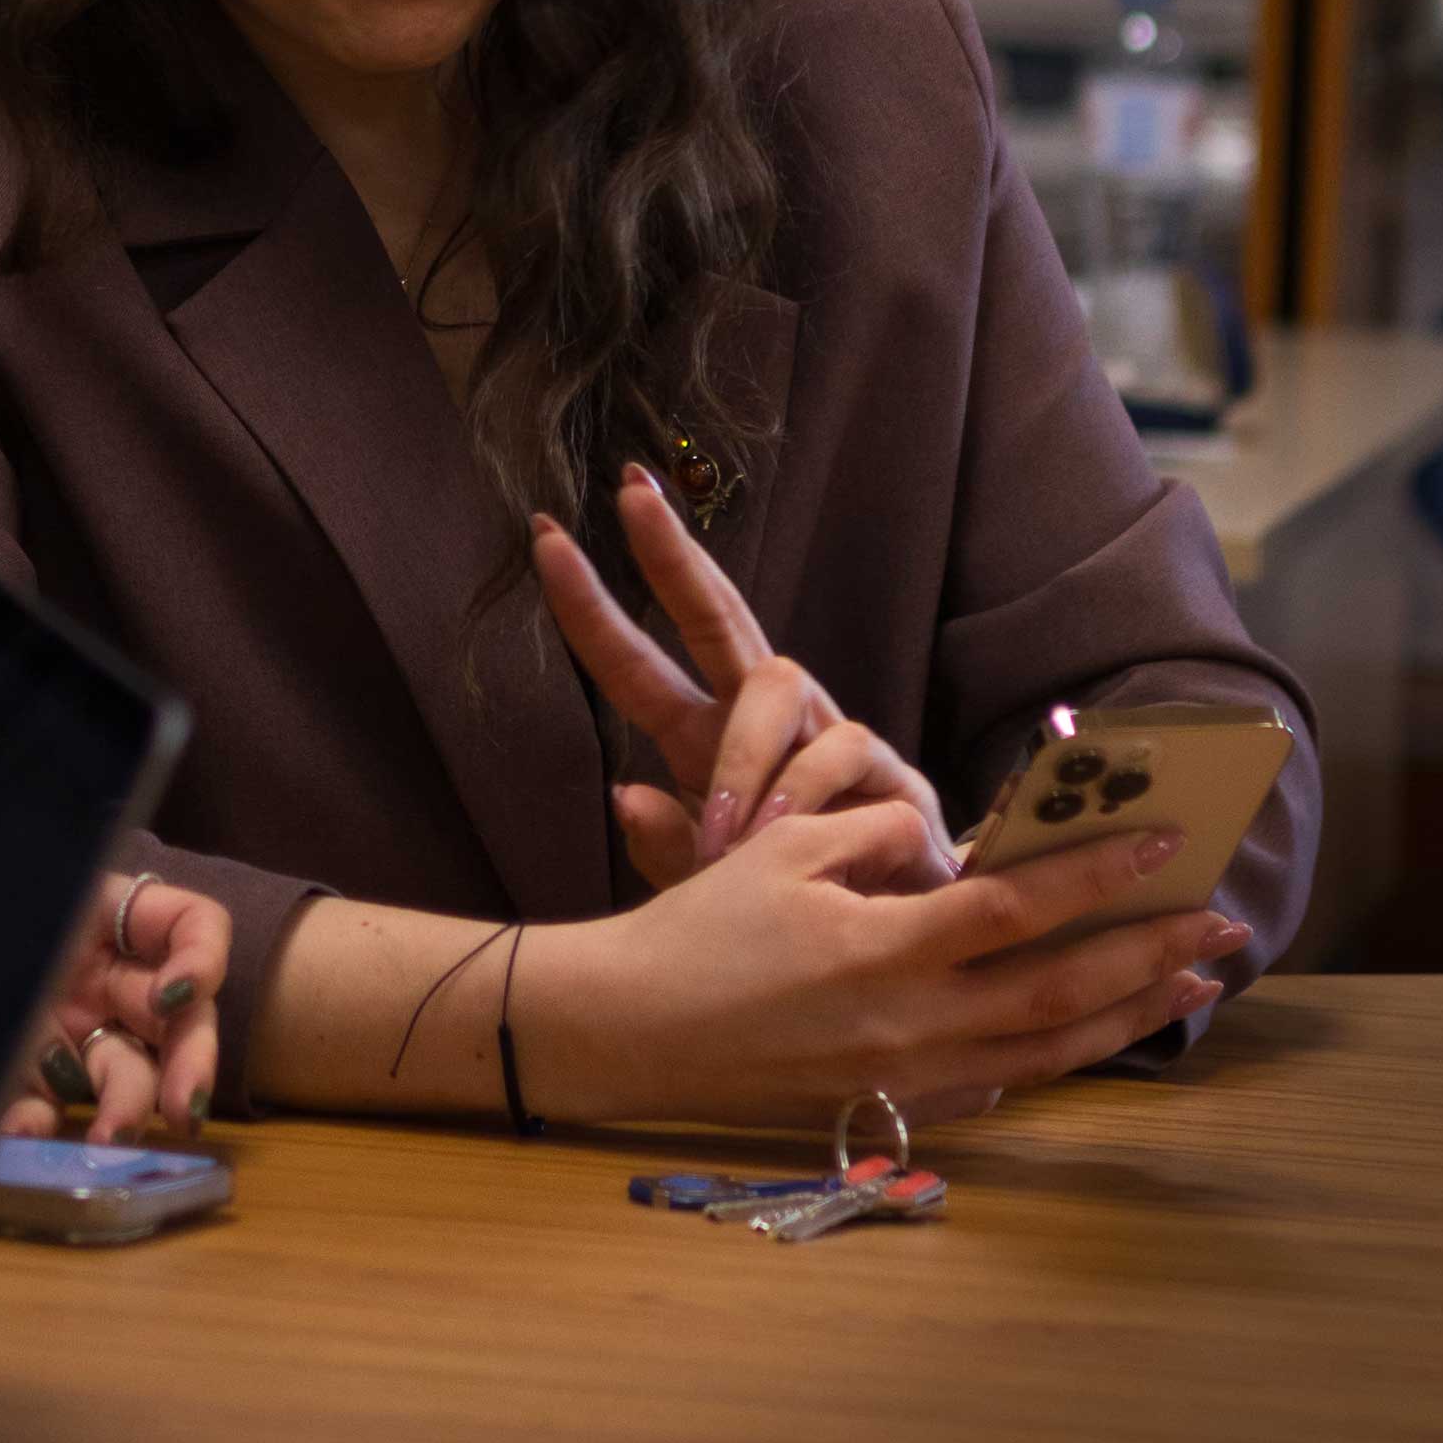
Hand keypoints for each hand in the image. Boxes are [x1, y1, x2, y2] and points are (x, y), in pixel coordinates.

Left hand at [5, 871, 226, 1140]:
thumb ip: (57, 911)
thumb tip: (128, 942)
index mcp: (100, 910)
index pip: (191, 924)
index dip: (202, 958)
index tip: (177, 995)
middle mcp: (98, 973)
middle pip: (179, 1014)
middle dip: (191, 1061)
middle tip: (183, 1112)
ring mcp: (68, 1031)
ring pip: (129, 1074)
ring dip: (128, 1109)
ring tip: (106, 1142)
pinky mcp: (28, 1082)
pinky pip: (53, 1110)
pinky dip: (41, 1124)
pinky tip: (18, 1132)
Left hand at [532, 470, 956, 891]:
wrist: (898, 945)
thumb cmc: (789, 900)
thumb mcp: (707, 884)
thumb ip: (663, 850)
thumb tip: (621, 796)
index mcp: (703, 736)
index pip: (637, 664)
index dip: (591, 607)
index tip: (544, 539)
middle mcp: (763, 716)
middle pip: (715, 614)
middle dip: (671, 556)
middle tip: (632, 497)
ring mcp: (826, 732)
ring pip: (775, 681)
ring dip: (741, 756)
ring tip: (722, 835)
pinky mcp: (886, 772)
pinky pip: (840, 747)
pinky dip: (802, 792)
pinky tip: (784, 837)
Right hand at [543, 807, 1248, 1131]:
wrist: (633, 1029)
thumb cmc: (701, 927)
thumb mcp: (785, 849)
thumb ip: (880, 836)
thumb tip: (951, 844)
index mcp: (883, 951)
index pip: (1016, 908)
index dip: (1095, 875)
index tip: (1164, 841)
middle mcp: (910, 1025)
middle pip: (1058, 992)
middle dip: (1147, 953)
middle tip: (1220, 922)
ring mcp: (906, 1077)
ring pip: (1046, 1050)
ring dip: (1126, 1012)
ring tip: (1188, 979)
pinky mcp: (892, 1106)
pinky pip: (998, 1085)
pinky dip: (1055, 1056)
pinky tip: (1090, 1030)